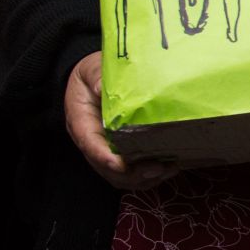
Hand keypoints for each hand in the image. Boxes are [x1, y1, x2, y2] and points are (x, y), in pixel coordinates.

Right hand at [64, 52, 176, 190]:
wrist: (90, 79)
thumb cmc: (91, 74)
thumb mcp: (92, 71)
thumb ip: (98, 79)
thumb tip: (105, 86)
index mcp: (81, 123)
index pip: (91, 146)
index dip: (106, 158)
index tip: (123, 164)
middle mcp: (91, 141)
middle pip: (107, 168)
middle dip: (132, 173)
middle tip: (158, 168)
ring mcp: (104, 149)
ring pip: (119, 175)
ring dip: (142, 178)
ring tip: (168, 170)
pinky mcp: (117, 150)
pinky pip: (128, 172)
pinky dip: (146, 176)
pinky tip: (166, 169)